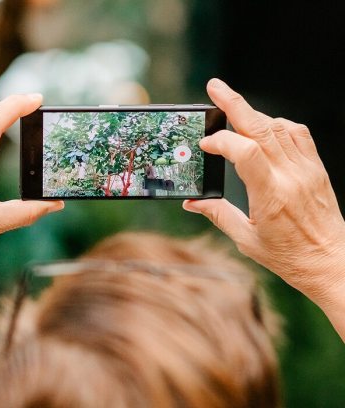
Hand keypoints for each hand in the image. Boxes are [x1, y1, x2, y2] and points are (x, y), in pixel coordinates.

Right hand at [183, 78, 344, 303]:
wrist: (331, 260)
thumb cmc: (290, 255)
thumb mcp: (246, 239)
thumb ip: (218, 215)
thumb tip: (192, 202)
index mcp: (271, 196)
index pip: (245, 152)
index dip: (221, 141)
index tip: (205, 145)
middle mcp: (291, 176)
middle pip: (262, 128)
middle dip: (235, 104)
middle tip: (215, 87)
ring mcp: (306, 169)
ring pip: (279, 126)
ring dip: (254, 114)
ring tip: (234, 110)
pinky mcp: (316, 168)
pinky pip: (298, 134)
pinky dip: (277, 124)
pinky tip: (264, 127)